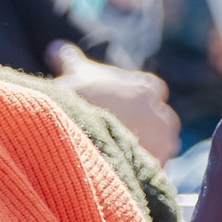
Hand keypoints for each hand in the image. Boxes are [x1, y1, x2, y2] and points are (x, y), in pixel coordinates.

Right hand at [50, 42, 180, 158]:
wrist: (78, 125)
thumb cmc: (78, 95)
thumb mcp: (74, 71)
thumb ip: (70, 58)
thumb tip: (55, 49)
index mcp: (147, 86)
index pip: (155, 91)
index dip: (140, 102)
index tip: (126, 110)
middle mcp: (160, 110)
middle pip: (164, 121)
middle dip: (151, 128)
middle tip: (127, 136)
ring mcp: (163, 138)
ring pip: (165, 145)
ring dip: (153, 150)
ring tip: (127, 157)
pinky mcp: (159, 162)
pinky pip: (158, 169)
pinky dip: (146, 171)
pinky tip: (127, 172)